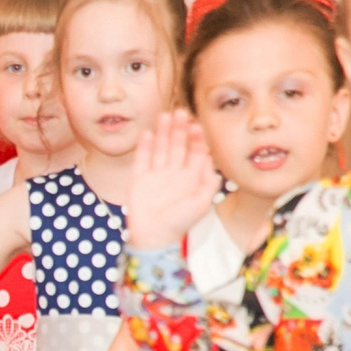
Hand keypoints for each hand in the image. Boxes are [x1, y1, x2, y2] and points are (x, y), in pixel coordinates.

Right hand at [125, 111, 221, 248]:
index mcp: (191, 177)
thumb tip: (211, 160)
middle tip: (181, 112)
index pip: (196, 151)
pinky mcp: (139, 179)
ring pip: (160, 148)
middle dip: (180, 129)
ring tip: (164, 115)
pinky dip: (144, 146)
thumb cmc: (180, 223)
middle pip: (178, 145)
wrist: (153, 237)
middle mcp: (174, 173)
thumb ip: (210, 182)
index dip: (197, 138)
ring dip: (163, 132)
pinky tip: (147, 133)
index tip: (196, 125)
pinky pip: (142, 159)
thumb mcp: (203, 203)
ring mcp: (156, 175)